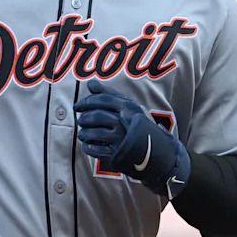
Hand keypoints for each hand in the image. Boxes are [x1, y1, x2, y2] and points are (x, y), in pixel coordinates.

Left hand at [74, 80, 190, 197]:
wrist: (159, 151)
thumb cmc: (140, 125)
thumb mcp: (130, 107)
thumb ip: (110, 94)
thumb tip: (90, 83)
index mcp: (130, 108)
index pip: (104, 100)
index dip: (87, 102)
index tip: (77, 106)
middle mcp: (126, 122)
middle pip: (97, 116)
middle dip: (84, 118)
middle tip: (80, 120)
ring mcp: (122, 138)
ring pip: (94, 133)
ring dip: (84, 133)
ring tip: (83, 134)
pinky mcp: (118, 153)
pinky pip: (96, 150)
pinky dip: (88, 147)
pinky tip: (87, 145)